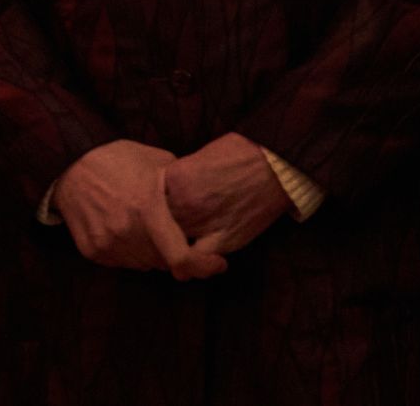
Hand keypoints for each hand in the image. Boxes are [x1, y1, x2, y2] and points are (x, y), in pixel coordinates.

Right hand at [52, 140, 226, 279]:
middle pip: (165, 262)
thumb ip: (181, 186)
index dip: (203, 267)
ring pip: (145, 265)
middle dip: (176, 253)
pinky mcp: (93, 250)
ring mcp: (108, 242)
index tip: (218, 264)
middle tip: (174, 235)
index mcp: (148, 207)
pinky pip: (122, 262)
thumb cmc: (117, 159)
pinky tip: (125, 229)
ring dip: (153, 254)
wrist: (69, 164)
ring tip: (146, 227)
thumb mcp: (156, 161)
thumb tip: (207, 201)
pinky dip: (130, 252)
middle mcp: (127, 230)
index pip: (181, 257)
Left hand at [163, 133, 293, 257]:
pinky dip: (193, 265)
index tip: (154, 215)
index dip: (150, 211)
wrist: (273, 166)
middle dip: (157, 232)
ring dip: (171, 250)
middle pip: (155, 227)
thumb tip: (161, 200)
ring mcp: (202, 223)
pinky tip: (196, 262)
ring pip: (171, 247)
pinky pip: (196, 261)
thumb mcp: (193, 160)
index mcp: (172, 180)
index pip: (146, 204)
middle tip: (161, 236)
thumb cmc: (236, 155)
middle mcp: (183, 203)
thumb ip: (174, 183)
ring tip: (174, 251)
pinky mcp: (223, 239)